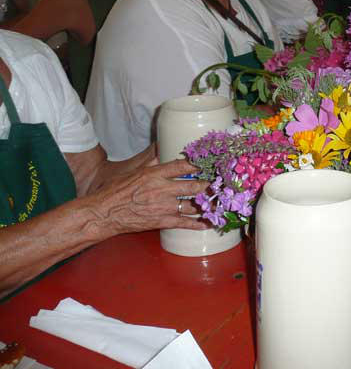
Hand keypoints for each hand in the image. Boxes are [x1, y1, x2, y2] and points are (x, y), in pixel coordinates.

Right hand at [85, 159, 209, 236]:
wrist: (103, 214)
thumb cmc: (115, 191)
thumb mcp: (134, 171)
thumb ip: (152, 162)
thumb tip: (163, 149)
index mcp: (155, 174)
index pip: (183, 166)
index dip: (199, 164)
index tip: (211, 162)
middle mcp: (162, 189)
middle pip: (194, 185)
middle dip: (210, 184)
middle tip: (223, 182)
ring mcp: (163, 206)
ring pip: (193, 204)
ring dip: (209, 204)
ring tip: (221, 201)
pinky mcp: (162, 221)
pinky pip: (185, 222)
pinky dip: (198, 223)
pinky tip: (209, 223)